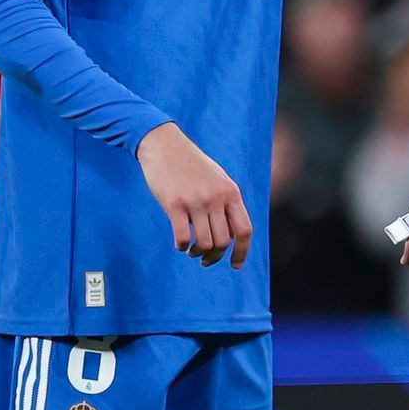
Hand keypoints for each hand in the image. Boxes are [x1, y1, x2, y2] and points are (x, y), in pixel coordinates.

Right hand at [136, 122, 251, 267]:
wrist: (164, 144)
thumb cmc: (191, 164)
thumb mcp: (218, 179)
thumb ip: (227, 203)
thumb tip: (234, 233)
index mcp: (231, 192)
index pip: (244, 230)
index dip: (242, 251)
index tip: (235, 265)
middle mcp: (216, 198)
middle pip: (223, 241)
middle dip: (215, 257)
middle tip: (205, 260)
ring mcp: (195, 201)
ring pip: (205, 243)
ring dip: (198, 253)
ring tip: (192, 251)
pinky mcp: (174, 204)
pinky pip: (183, 238)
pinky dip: (182, 247)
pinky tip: (179, 244)